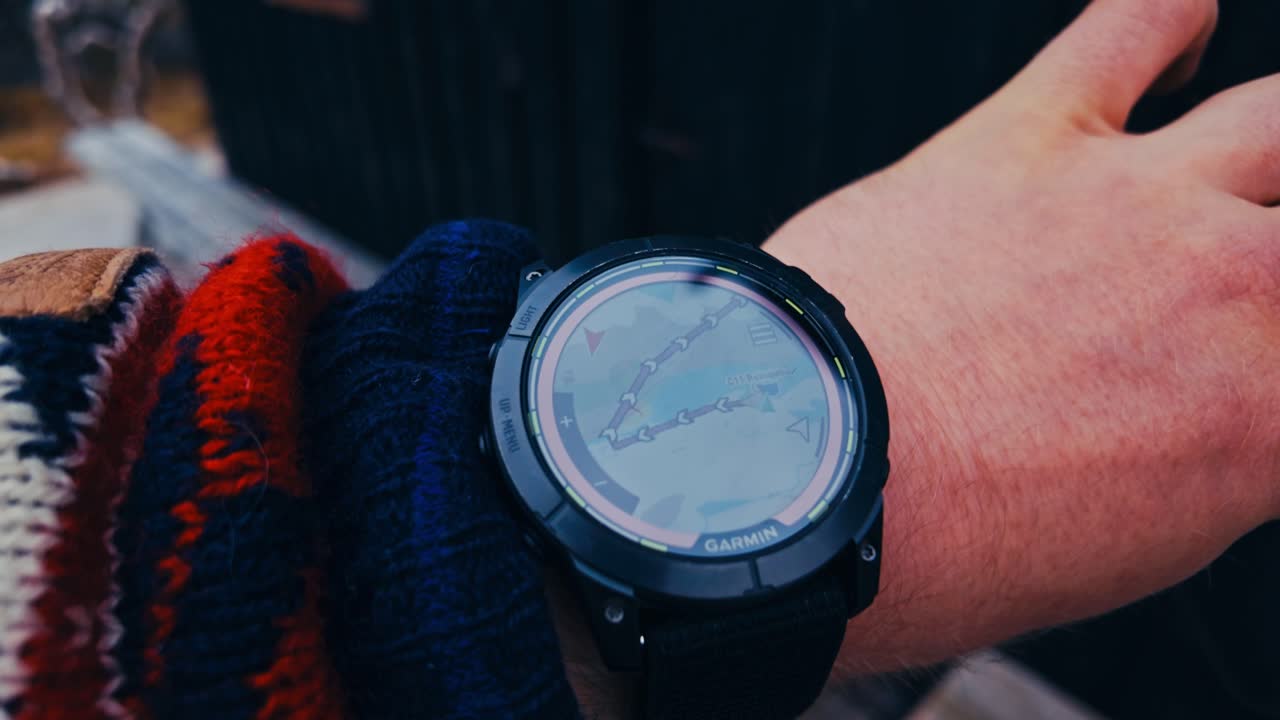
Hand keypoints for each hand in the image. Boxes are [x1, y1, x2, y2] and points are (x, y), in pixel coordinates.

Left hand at [564, 0, 1279, 711]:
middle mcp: (1231, 293)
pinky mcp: (1029, 136)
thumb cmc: (933, 544)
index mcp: (1265, 424)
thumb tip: (1206, 423)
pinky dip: (1168, 19)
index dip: (1279, 372)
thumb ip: (1197, 464)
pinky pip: (1132, 30)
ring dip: (1275, 141)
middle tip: (1254, 275)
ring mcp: (1136, 200)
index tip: (1252, 364)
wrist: (809, 480)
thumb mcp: (1116, 551)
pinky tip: (1183, 31)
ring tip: (1257, 155)